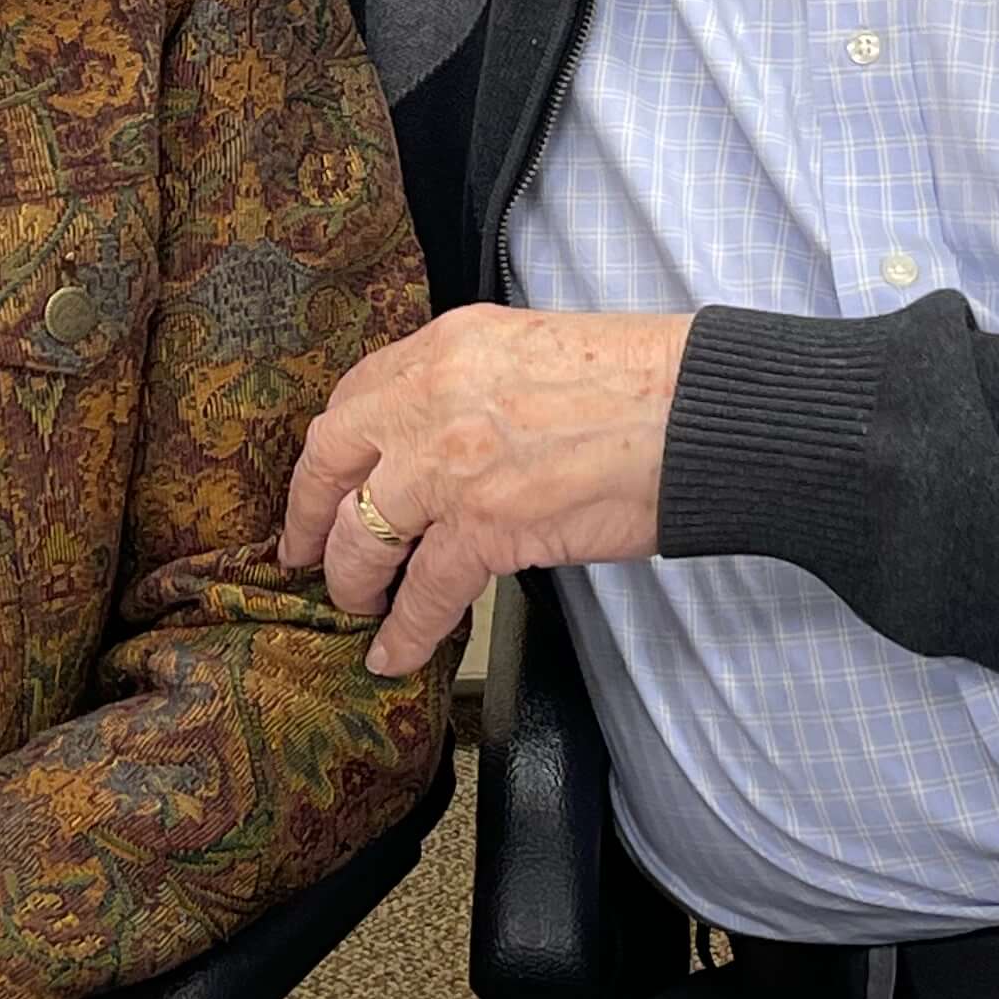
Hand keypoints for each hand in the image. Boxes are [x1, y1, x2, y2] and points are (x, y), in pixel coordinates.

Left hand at [280, 304, 692, 676]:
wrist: (698, 413)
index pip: (356, 394)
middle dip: (306, 514)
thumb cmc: (642, 380)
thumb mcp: (533, 348)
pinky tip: (394, 654)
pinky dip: (402, 632)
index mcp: (448, 345)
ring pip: (359, 533)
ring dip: (351, 579)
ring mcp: (450, 465)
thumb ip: (474, 382)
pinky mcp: (485, 527)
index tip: (324, 478)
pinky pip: (423, 593)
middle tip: (300, 549)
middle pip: (330, 460)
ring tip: (355, 604)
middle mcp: (432, 397)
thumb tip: (449, 433)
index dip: (332, 449)